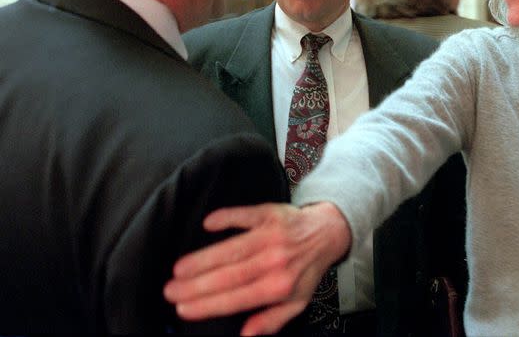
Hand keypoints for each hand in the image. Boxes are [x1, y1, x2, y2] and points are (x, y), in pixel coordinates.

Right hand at [163, 201, 350, 335]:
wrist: (327, 233)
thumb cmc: (306, 269)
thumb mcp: (295, 302)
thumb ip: (269, 320)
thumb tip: (245, 335)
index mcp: (279, 286)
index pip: (237, 299)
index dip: (208, 305)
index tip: (184, 309)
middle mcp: (274, 261)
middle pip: (228, 276)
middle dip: (195, 285)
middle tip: (170, 290)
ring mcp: (271, 236)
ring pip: (230, 250)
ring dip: (202, 259)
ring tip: (179, 269)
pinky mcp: (269, 213)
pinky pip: (244, 215)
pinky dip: (226, 218)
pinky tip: (207, 224)